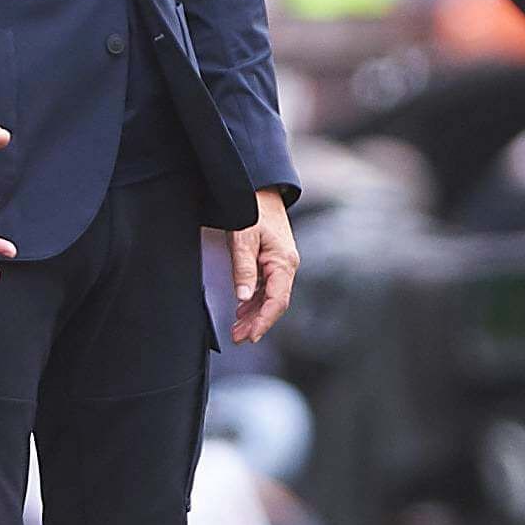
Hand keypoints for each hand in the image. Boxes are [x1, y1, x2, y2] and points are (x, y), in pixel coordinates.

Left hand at [226, 188, 299, 343]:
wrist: (258, 186)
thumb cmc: (252, 208)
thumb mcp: (243, 238)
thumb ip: (243, 268)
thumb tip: (242, 298)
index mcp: (284, 261)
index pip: (277, 300)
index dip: (264, 321)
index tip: (250, 336)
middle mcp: (286, 265)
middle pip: (275, 302)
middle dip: (257, 323)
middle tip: (238, 338)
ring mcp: (280, 263)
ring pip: (270, 296)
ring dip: (254, 314)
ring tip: (237, 329)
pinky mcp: (272, 259)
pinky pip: (266, 286)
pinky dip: (254, 300)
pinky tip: (242, 309)